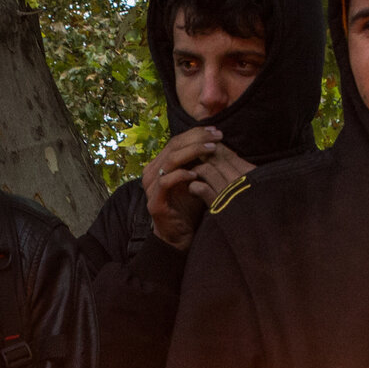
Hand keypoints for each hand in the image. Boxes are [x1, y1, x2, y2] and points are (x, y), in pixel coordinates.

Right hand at [142, 128, 254, 249]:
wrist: (180, 236)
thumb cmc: (190, 206)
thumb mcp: (196, 179)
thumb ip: (199, 161)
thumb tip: (216, 140)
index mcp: (160, 164)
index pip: (177, 140)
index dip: (196, 133)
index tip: (216, 131)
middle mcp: (152, 172)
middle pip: (173, 145)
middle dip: (197, 138)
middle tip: (217, 137)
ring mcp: (151, 186)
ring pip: (170, 159)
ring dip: (193, 152)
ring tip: (211, 150)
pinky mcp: (154, 201)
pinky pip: (166, 181)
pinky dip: (181, 175)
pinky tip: (196, 174)